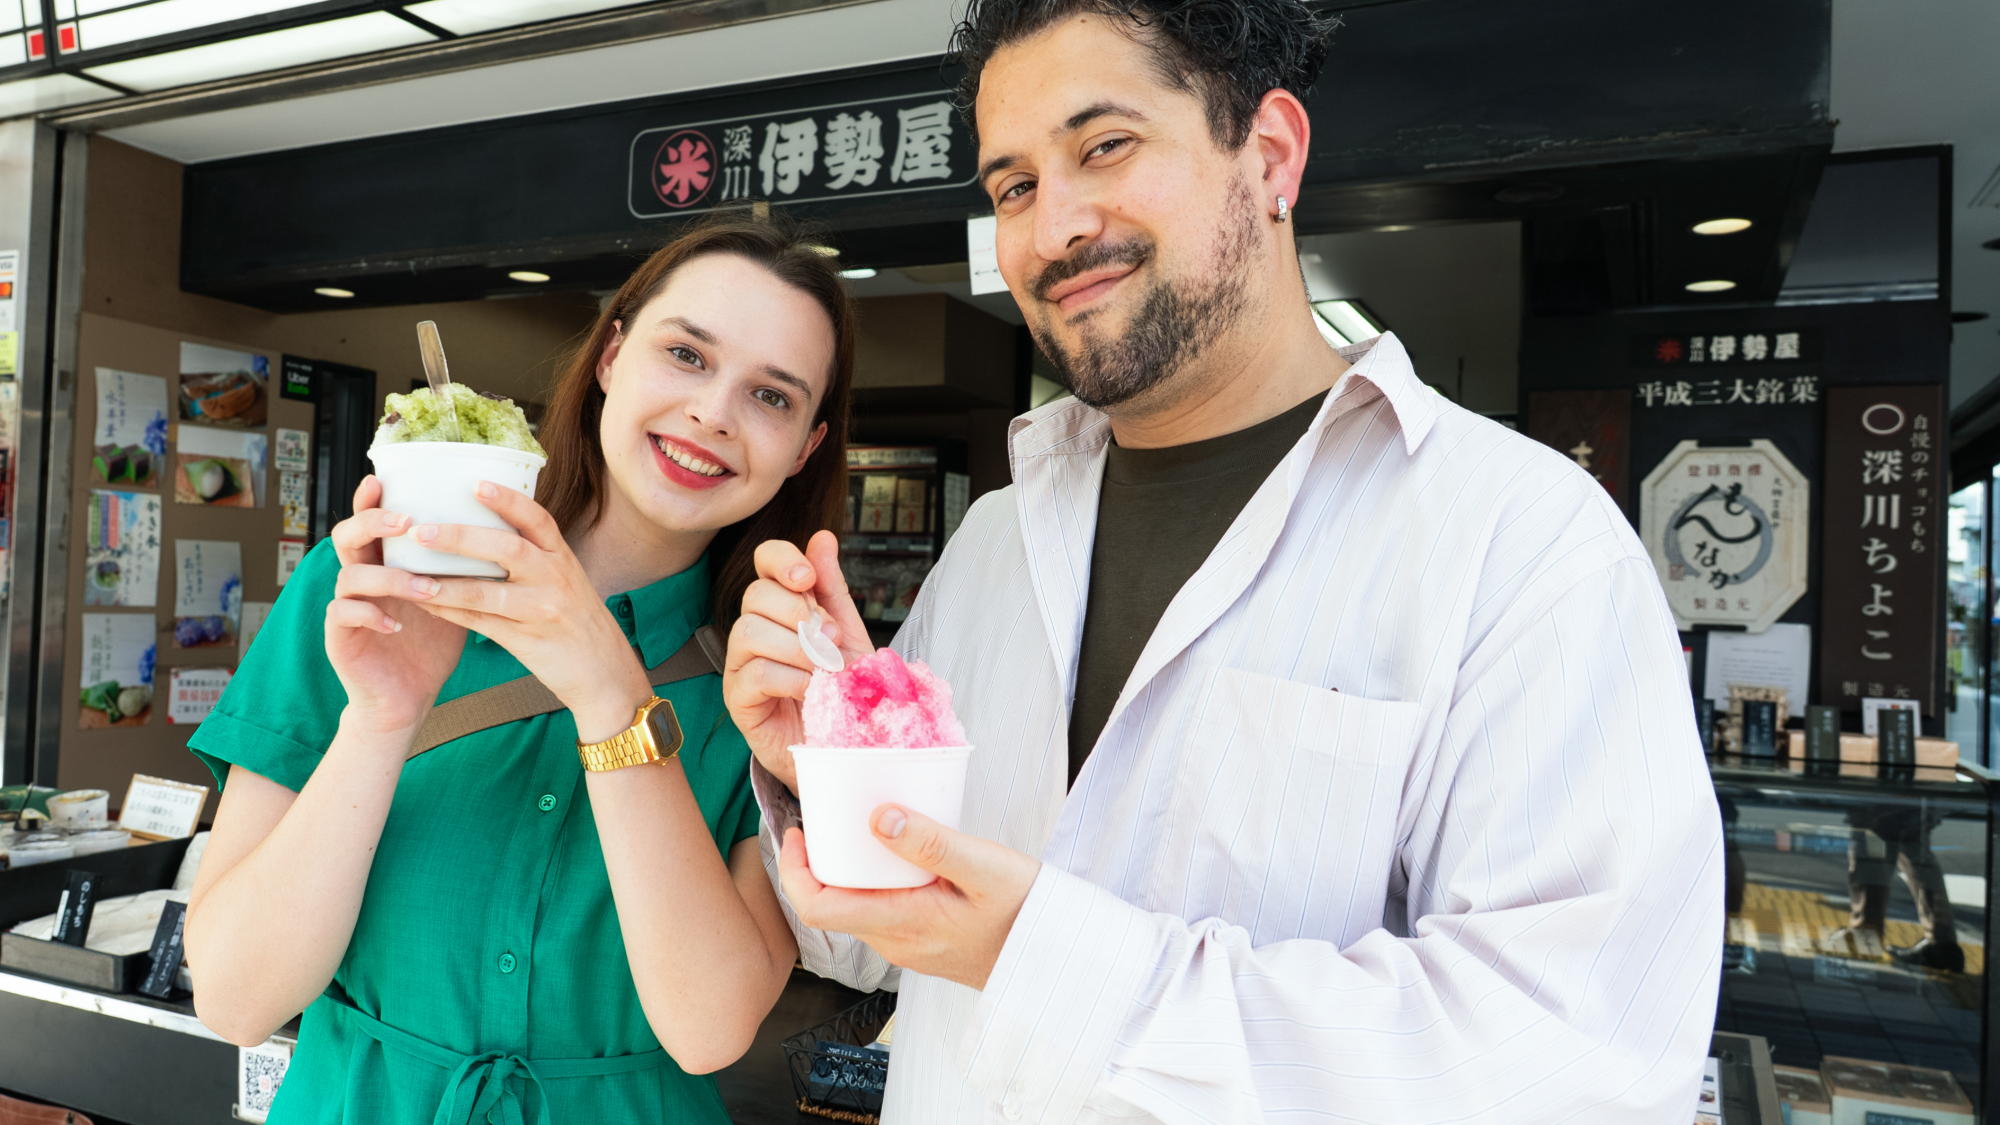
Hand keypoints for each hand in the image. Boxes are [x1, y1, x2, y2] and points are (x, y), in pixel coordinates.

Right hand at [324, 475, 466, 741]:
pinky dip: (370, 615)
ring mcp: (346, 607)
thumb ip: (462, 564)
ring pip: (349, 576)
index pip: (372, 522)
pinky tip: (395, 624)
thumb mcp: (452, 596)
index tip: (383, 479)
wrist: (410, 697)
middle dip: (373, 524)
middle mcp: (361, 578)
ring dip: (389, 577)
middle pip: (346, 536)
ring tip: (425, 588)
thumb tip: (506, 528)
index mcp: (386, 563)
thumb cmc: (433, 642)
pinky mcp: (340, 637)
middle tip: (406, 522)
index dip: (372, 499)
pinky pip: (343, 615)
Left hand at [384, 482, 648, 740]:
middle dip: (461, 538)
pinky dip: (450, 612)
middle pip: (508, 549)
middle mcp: (556, 579)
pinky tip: (425, 603)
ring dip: (445, 583)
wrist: (606, 675)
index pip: (538, 520)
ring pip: (487, 592)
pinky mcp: (528, 640)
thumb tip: (485, 534)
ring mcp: (543, 610)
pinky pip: (481, 623)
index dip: (508, 500)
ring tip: (409, 576)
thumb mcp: (567, 583)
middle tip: (421, 531)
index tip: (475, 483)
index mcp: (564, 559)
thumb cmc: (580, 624)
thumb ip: (536, 560)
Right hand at [723, 531, 872, 791]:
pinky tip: (812, 691)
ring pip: (750, 632)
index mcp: (780, 605)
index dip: (783, 560)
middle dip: (799, 613)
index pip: (765, 561)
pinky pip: (756, 673)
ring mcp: (740, 663)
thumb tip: (822, 538)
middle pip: (756, 595)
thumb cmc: (841, 687)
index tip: (808, 580)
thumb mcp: (846, 633)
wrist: (843, 742)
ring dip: (798, 648)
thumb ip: (832, 589)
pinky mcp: (738, 698)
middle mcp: (753, 628)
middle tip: (833, 641)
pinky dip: (792, 679)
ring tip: (827, 670)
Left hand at [778, 808, 1039, 989]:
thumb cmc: (1026, 912)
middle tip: (829, 817)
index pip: (817, 909)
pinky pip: (881, 911)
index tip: (797, 832)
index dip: (793, 871)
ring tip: (862, 827)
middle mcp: (895, 941)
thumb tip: (876, 818)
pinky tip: (898, 854)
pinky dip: (875, 881)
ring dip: (848, 871)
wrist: (1058, 957)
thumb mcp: (985, 867)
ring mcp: (908, 946)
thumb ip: (931, 843)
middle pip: (831, 906)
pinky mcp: (922, 942)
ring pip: (856, 908)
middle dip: (818, 862)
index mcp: (901, 924)